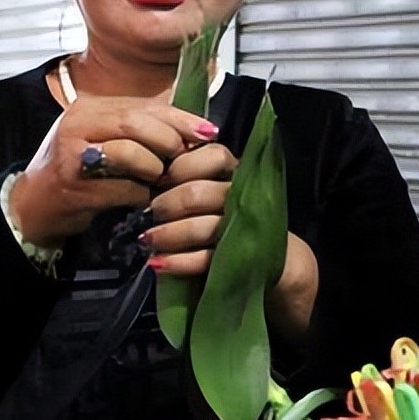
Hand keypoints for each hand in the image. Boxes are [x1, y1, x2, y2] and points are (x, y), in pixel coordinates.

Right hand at [8, 97, 218, 248]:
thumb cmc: (78, 171)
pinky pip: (121, 188)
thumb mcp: (103, 139)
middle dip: (168, 139)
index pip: (142, 104)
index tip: (208, 131)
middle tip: (184, 156)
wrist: (33, 205)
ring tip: (159, 178)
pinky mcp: (72, 186)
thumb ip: (138, 131)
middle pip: (135, 121)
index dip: (179, 117)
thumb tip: (190, 130)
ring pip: (129, 152)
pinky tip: (143, 199)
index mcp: (89, 108)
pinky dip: (139, 195)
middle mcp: (77, 123)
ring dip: (154, 169)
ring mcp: (72, 154)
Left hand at [146, 144, 318, 339]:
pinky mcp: (238, 260)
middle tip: (151, 212)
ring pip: (201, 227)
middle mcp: (241, 197)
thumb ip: (194, 172)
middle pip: (198, 193)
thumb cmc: (231, 216)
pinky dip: (177, 262)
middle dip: (167, 203)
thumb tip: (152, 164)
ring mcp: (241, 230)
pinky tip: (158, 263)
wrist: (271, 260)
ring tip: (148, 240)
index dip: (182, 165)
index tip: (161, 177)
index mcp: (236, 172)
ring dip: (168, 234)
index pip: (213, 156)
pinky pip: (204, 259)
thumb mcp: (218, 186)